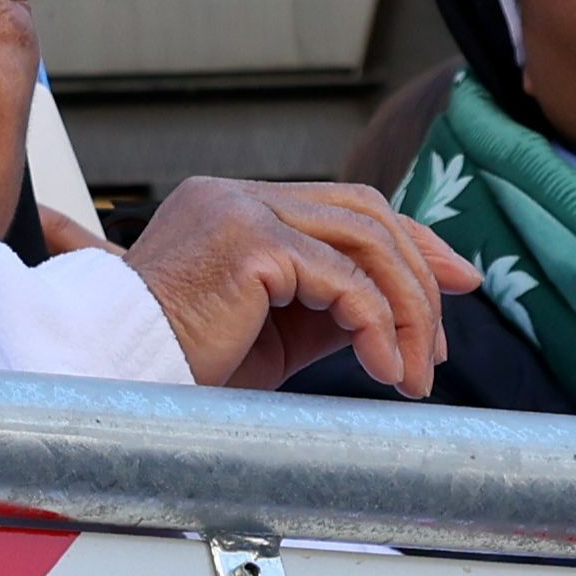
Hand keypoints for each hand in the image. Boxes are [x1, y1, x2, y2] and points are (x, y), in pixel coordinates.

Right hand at [126, 177, 477, 396]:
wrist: (118, 380)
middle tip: (441, 345)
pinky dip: (377, 326)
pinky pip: (344, 279)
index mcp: (236, 207)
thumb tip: (401, 310)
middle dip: (421, 275)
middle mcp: (236, 194)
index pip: (347, 206)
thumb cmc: (179, 366)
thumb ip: (330, 307)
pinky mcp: (248, 239)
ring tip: (414, 374)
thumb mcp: (275, 334)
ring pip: (366, 240)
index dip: (411, 243)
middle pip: (367, 213)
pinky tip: (384, 371)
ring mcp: (240, 208)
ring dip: (406, 312)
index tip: (457, 284)